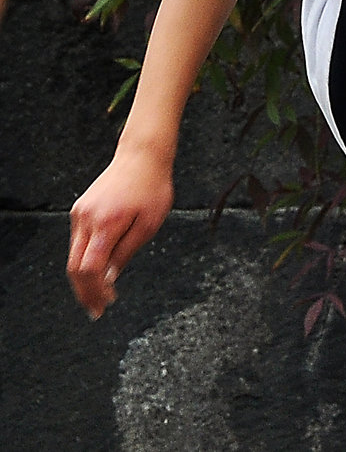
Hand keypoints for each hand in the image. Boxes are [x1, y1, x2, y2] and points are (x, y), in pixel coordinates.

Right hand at [67, 147, 173, 319]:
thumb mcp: (148, 224)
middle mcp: (87, 218)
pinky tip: (98, 269)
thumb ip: (126, 252)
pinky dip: (84, 259)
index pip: (90, 269)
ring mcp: (80, 212)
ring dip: (84, 278)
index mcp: (106, 223)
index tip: (103, 306)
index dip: (94, 292)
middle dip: (84, 292)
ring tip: (99, 295)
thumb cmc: (152, 187)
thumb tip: (108, 279)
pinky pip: (78, 241)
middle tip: (97, 309)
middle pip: (75, 267)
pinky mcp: (80, 208)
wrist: (142, 155)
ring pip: (74, 255)